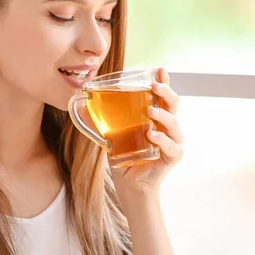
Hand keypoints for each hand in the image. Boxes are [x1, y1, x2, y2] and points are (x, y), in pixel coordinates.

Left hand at [110, 68, 183, 197]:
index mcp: (155, 116)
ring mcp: (171, 141)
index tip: (160, 69)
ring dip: (163, 115)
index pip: (162, 95)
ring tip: (150, 110)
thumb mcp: (109, 134)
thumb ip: (98, 119)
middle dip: (166, 91)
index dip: (164, 80)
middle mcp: (167, 126)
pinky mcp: (171, 157)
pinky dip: (162, 140)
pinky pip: (171, 147)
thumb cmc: (124, 156)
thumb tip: (80, 104)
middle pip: (173, 104)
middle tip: (154, 85)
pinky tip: (152, 135)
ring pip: (174, 124)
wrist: (129, 185)